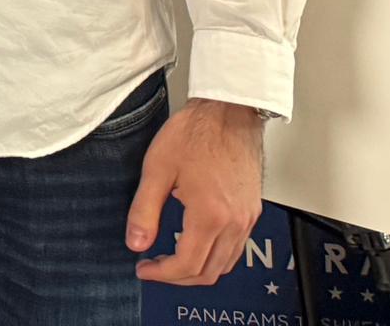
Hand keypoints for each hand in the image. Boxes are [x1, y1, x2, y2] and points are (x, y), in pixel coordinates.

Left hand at [128, 98, 264, 284]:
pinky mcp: (252, 211)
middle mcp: (234, 222)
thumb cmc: (196, 133)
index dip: (161, 274)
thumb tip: (136, 242)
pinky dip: (215, 257)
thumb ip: (144, 210)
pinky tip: (196, 245)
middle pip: (209, 272)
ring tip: (171, 260)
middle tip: (154, 268)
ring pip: (225, 264)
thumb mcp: (157, 169)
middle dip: (178, 278)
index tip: (144, 269)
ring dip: (198, 270)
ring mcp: (247, 218)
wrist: (228, 112)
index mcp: (210, 215)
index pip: (187, 264)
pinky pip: (236, 249)